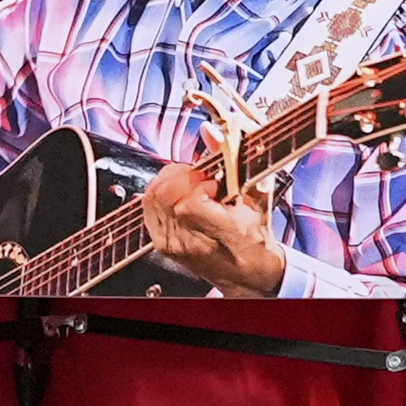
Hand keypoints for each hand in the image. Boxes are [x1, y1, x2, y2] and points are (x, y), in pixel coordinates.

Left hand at [141, 165, 285, 297]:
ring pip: (152, 196)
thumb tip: (211, 131)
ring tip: (194, 187)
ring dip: (172, 182)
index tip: (215, 182)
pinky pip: (148, 205)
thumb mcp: (256, 196)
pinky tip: (182, 195)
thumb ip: (234, 161)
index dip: (199, 183)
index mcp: (221, 235)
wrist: (247, 273)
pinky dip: (163, 192)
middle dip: (183, 176)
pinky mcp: (160, 243)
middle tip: (203, 179)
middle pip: (162, 194)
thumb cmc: (255, 237)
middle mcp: (190, 242)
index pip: (189, 203)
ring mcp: (171, 244)